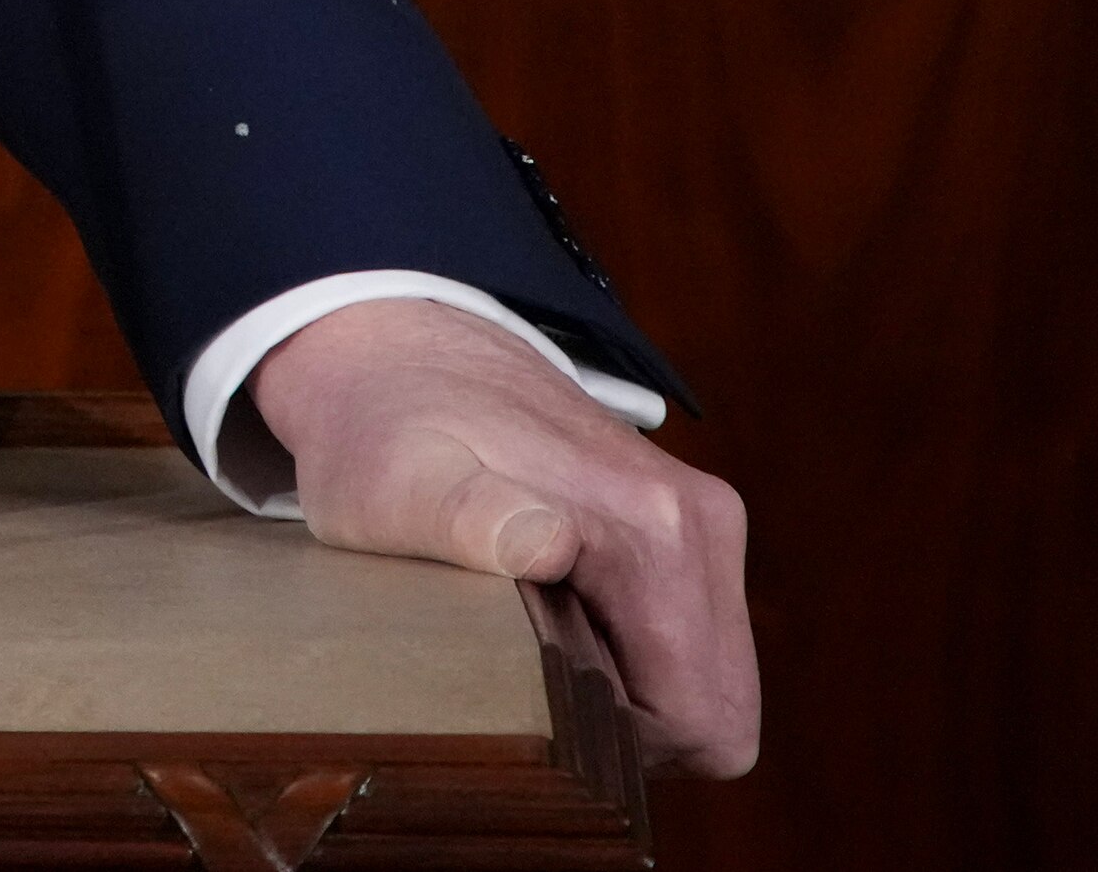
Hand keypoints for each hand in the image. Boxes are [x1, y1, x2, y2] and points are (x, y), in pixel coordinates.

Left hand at [251, 295, 759, 773]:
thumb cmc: (381, 432)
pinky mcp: (686, 528)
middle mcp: (703, 522)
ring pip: (708, 682)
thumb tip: (548, 544)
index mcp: (657, 527)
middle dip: (634, 733)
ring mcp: (702, 522)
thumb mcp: (391, 486)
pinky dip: (632, 660)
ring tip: (533, 646)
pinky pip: (689, 644)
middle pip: (717, 709)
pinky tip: (554, 622)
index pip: (696, 719)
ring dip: (632, 697)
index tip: (531, 706)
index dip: (617, 747)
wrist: (393, 352)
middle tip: (529, 687)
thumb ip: (465, 519)